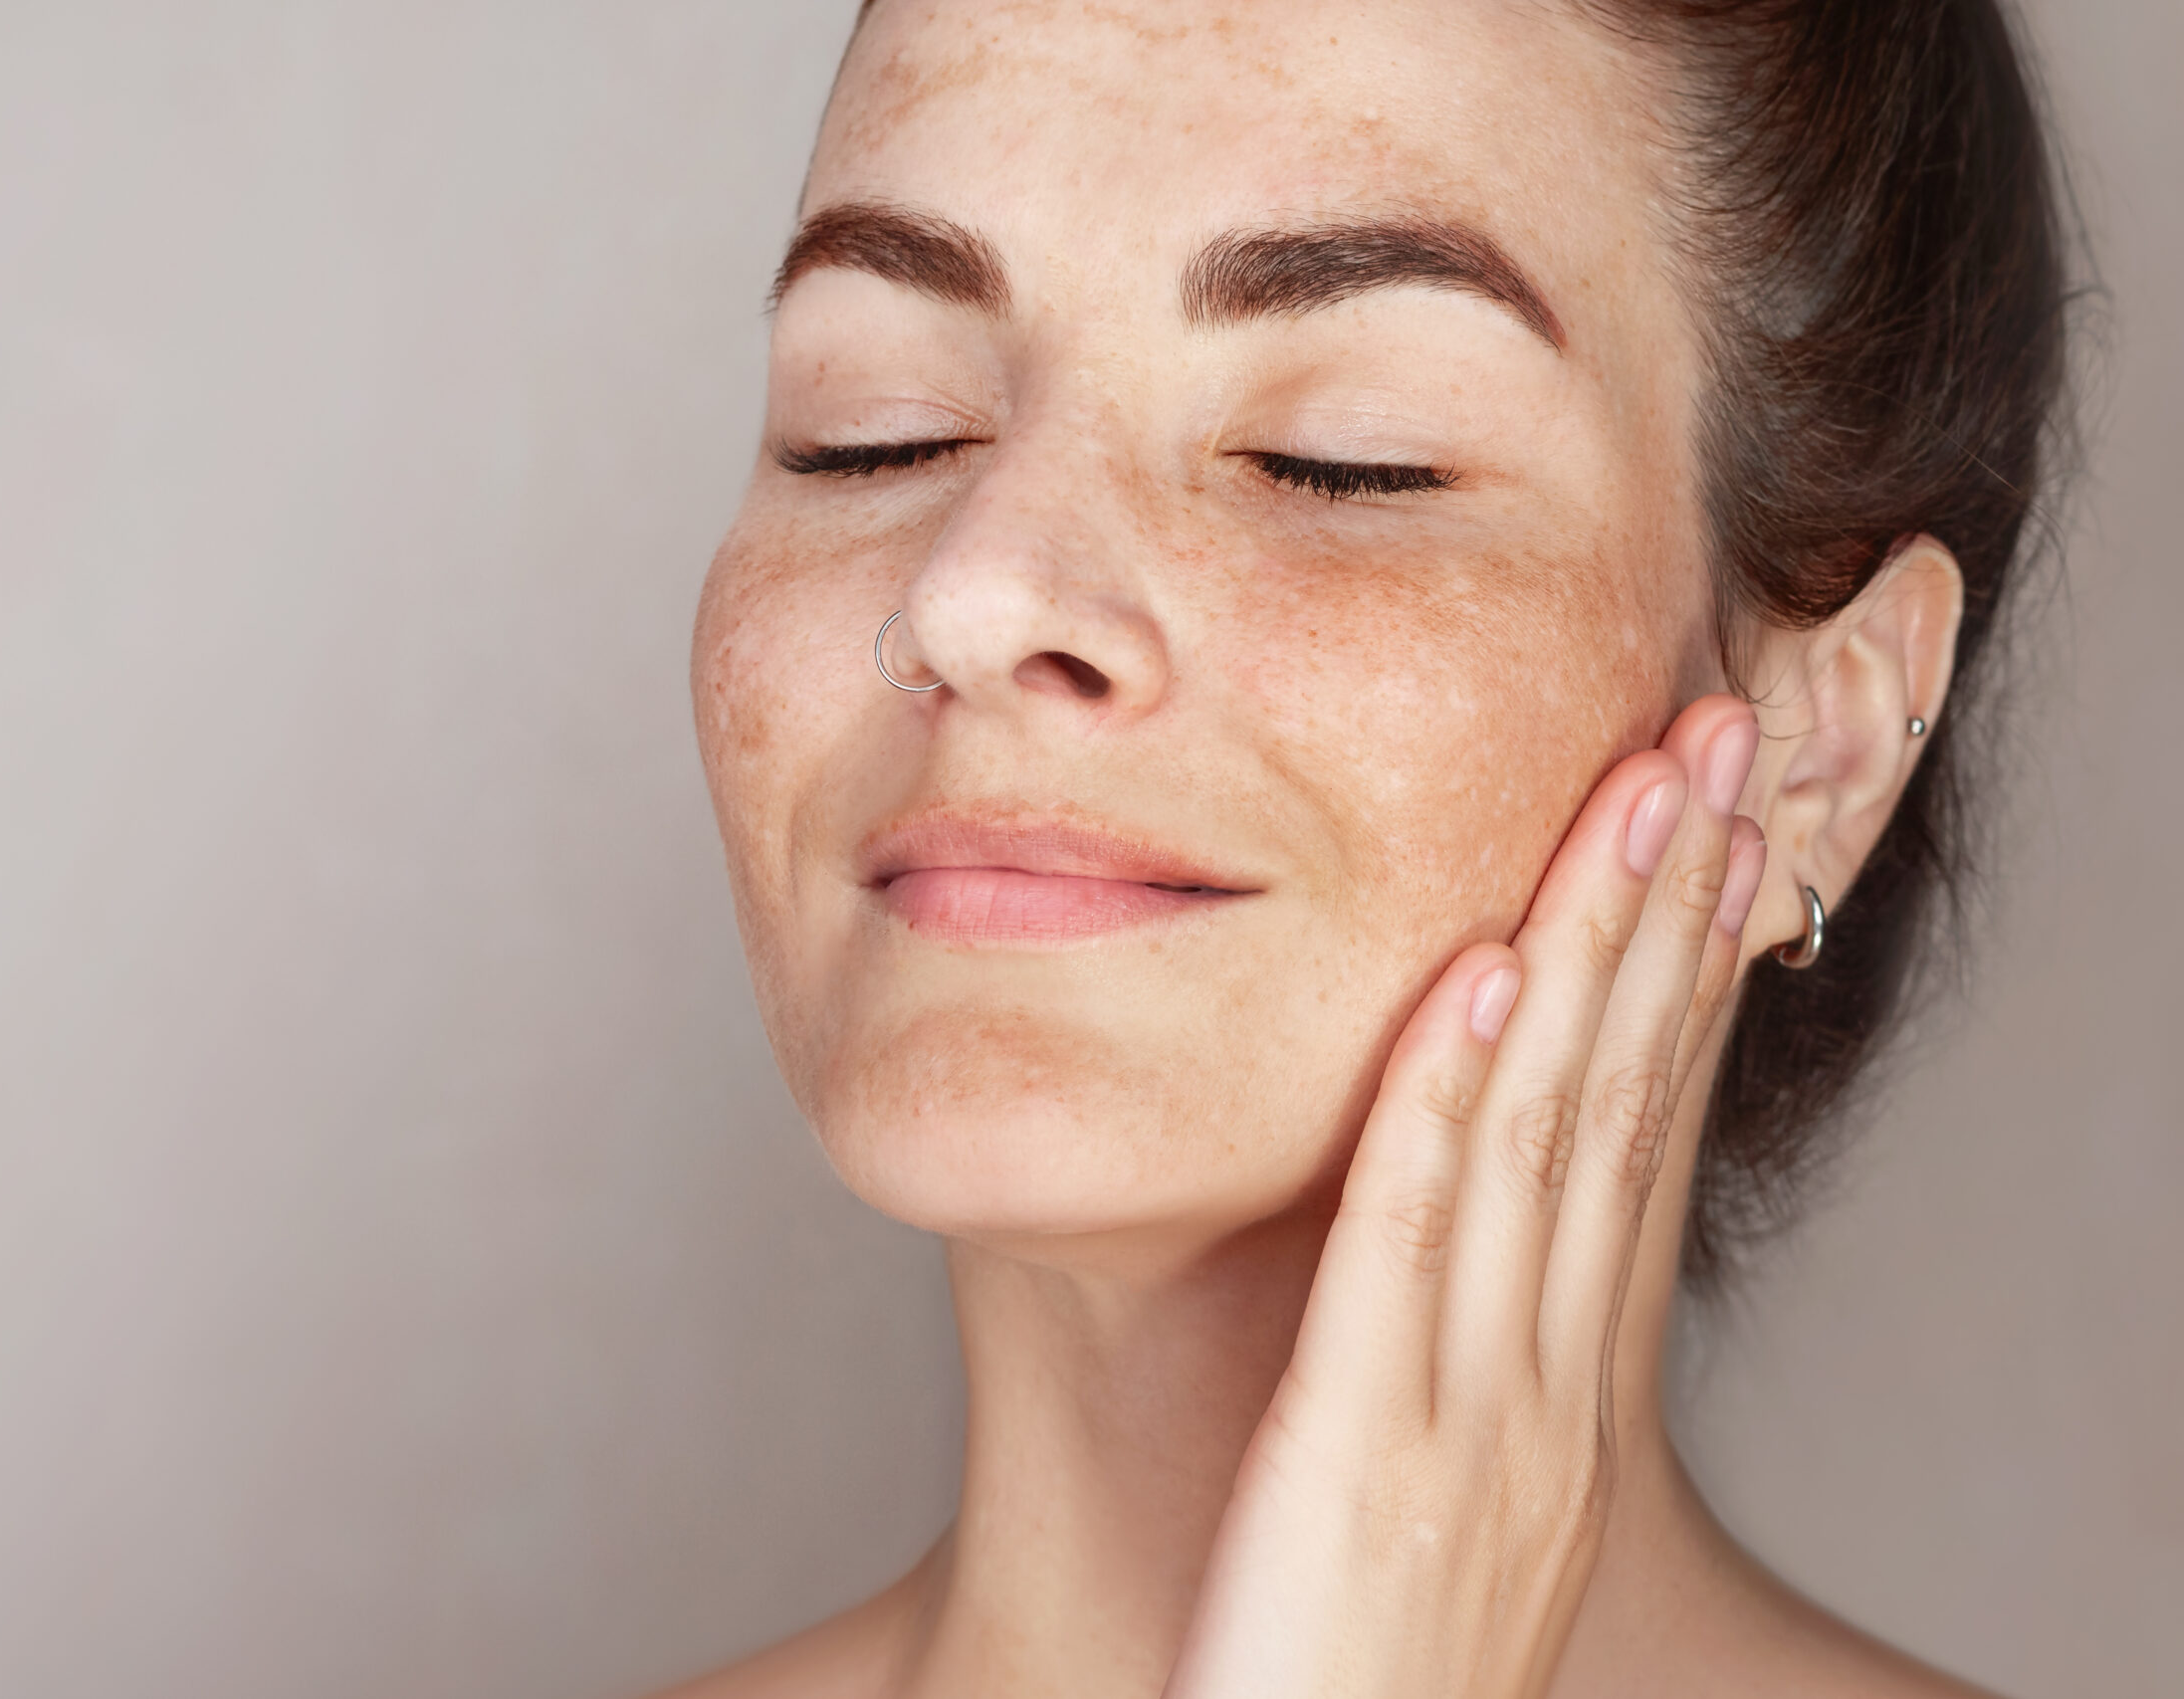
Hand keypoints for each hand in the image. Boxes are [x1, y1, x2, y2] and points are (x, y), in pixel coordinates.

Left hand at [1164, 695, 1768, 1698]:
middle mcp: (1548, 1397)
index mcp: (1560, 1404)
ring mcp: (1475, 1425)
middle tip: (1715, 738)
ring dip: (1587, 952)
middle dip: (1667, 911)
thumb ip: (1438, 1381)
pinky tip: (1470, 978)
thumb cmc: (1339, 1680)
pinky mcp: (1365, 1457)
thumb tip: (1428, 1248)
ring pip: (1546, 1144)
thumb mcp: (1423, 1512)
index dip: (1678, 974)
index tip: (1714, 833)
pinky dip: (1443, 1104)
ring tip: (1632, 790)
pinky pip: (1413, 1252)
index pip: (1636, 1144)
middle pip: (1620, 1106)